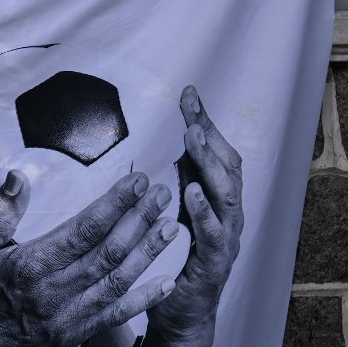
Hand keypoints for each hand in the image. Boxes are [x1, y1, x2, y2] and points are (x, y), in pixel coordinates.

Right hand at [0, 170, 178, 346]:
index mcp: (29, 267)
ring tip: (170, 226)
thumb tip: (17, 179)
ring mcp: (67, 318)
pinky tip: (166, 282)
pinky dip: (144, 299)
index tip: (136, 184)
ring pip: (118, 282)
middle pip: (108, 253)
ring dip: (148, 253)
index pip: (83, 231)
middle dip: (139, 222)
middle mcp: (54, 293)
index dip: (114, 206)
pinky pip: (116, 316)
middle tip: (161, 194)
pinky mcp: (72, 335)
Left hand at [144, 86, 242, 345]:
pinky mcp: (213, 263)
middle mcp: (229, 214)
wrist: (182, 309)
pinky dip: (203, 211)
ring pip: (226, 195)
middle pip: (227, 168)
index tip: (188, 93)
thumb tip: (173, 137)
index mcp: (219, 198)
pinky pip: (213, 234)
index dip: (206, 122)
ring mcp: (226, 238)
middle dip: (210, 136)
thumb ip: (181, 176)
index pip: (217, 153)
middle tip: (191, 112)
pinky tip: (191, 192)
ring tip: (193, 139)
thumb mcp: (177, 206)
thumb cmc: (178, 255)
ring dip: (209, 165)